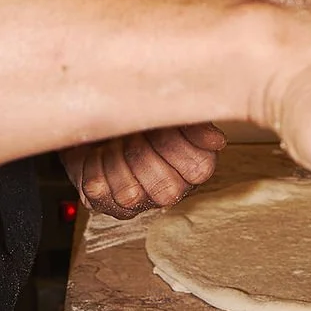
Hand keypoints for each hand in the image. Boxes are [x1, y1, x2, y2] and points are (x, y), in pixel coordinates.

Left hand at [63, 122, 226, 220]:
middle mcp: (171, 187)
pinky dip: (93, 167)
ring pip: (130, 196)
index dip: (174, 146)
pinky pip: (99, 195)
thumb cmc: (139, 107)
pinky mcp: (110, 204)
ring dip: (115, 160)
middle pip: (166, 190)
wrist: (95, 108)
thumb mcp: (168, 106)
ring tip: (112, 142)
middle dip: (141, 153)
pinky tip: (97, 154)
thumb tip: (217, 142)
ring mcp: (141, 200)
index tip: (159, 125)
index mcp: (194, 162)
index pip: (199, 170)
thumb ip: (194, 121)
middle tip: (132, 133)